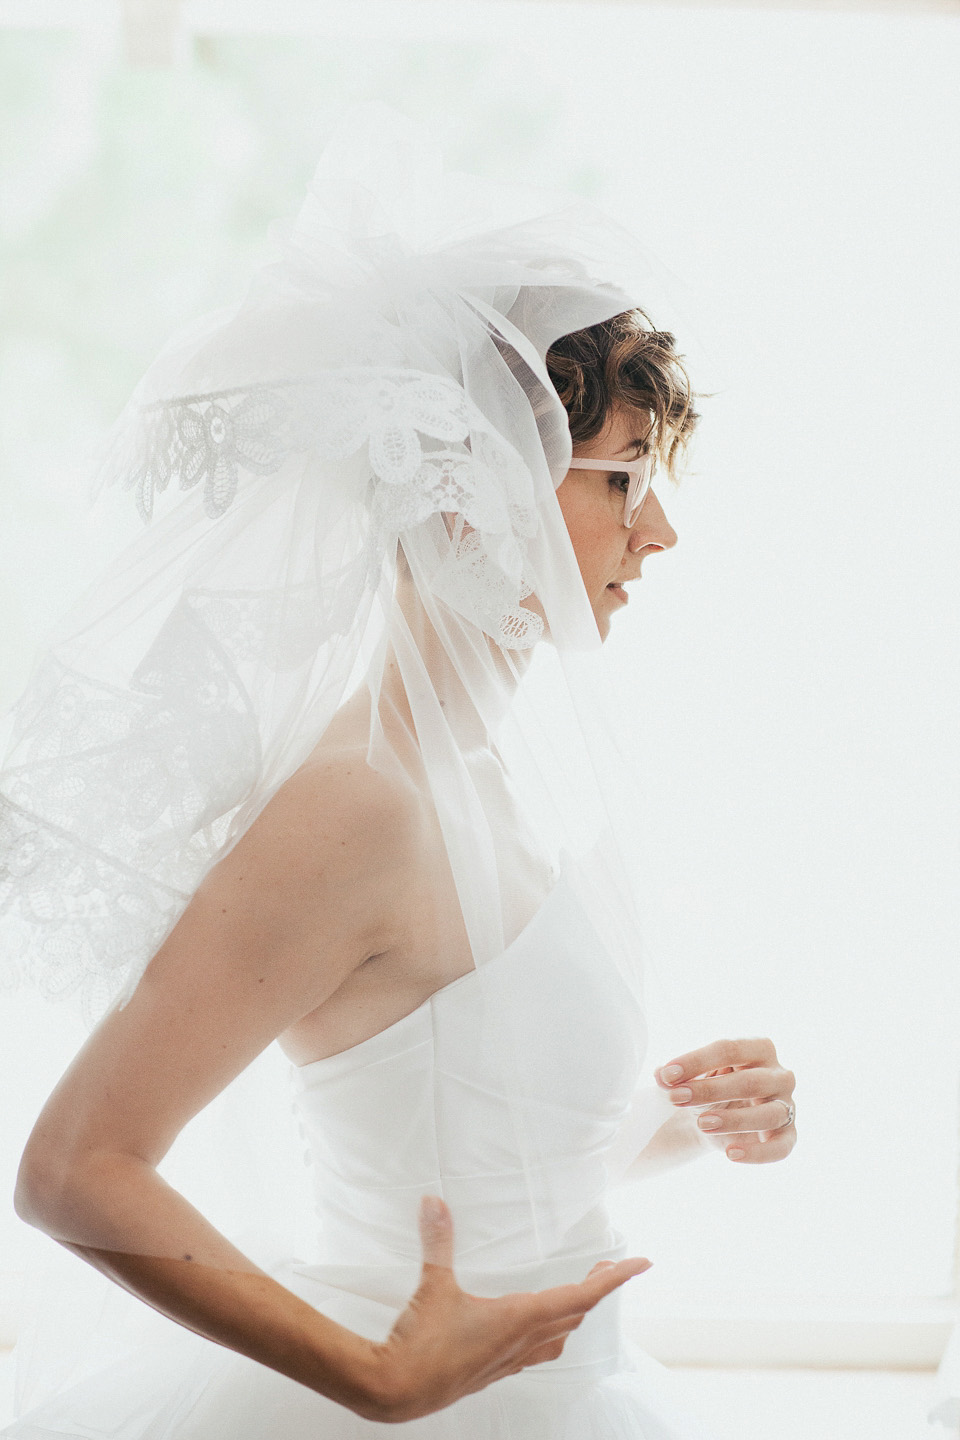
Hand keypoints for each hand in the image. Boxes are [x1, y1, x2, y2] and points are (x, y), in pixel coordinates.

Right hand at [363, 1196, 651, 1421]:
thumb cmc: (420, 1345)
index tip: (641, 1264)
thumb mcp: (433, 1285)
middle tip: (609, 1267)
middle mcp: (521, 1342)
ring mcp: (508, 1360)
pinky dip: (548, 1333)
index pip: (581, 1295)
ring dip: (575, 1314)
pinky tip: (532, 1328)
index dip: (614, 1278)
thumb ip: (437, 1241)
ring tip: (580, 1296)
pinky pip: (534, 1351)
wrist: (396, 1391)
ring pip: (557, 1338)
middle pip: (576, 1314)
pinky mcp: (492, 1371)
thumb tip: (433, 1202)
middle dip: (597, 1289)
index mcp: (519, 1319)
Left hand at [655, 1037, 795, 1164]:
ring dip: (733, 1119)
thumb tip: (661, 1075)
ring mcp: (787, 1105)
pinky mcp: (788, 1135)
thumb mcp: (691, 1077)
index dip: (696, 1061)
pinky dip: (758, 1153)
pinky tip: (731, 1154)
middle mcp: (779, 1074)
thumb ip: (676, 1076)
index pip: (729, 1049)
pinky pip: (781, 1148)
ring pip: (768, 1114)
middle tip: (676, 1098)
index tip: (668, 1074)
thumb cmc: (708, 1086)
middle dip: (710, 1090)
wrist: (719, 1118)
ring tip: (702, 1123)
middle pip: (750, 1081)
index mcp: (758, 1047)